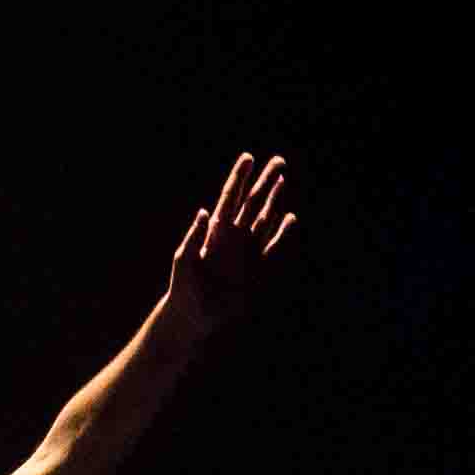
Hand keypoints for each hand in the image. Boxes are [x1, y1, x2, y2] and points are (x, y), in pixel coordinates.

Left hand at [162, 151, 295, 336]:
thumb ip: (193, 237)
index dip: (239, 178)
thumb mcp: (184, 261)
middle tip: (278, 160)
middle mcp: (234, 237)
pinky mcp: (258, 269)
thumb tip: (204, 211)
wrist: (194, 317)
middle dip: (265, 181)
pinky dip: (283, 232)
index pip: (230, 198)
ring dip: (274, 199)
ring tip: (282, 180)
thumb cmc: (184, 288)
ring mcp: (247, 251)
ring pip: (264, 218)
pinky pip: (274, 246)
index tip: (248, 157)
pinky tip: (290, 217)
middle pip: (252, 202)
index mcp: (216, 232)